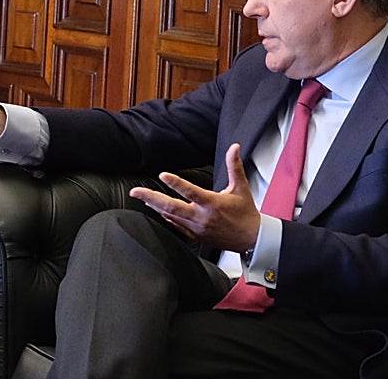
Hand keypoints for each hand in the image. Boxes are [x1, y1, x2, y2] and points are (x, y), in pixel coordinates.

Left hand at [128, 143, 261, 250]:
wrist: (252, 240)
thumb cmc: (246, 214)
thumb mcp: (241, 187)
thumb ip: (234, 166)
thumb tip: (234, 147)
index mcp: (213, 203)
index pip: (191, 192)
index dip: (176, 183)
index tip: (163, 175)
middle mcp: (202, 217)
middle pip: (172, 207)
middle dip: (151, 198)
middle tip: (135, 192)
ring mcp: (197, 228)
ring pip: (170, 217)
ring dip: (155, 206)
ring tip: (142, 197)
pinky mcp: (196, 236)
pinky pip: (176, 226)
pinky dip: (165, 217)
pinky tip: (157, 210)